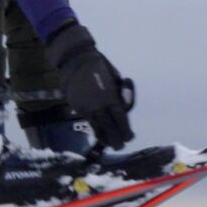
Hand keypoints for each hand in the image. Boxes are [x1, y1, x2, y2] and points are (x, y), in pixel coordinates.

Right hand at [44, 22, 134, 149]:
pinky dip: (95, 129)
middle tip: (121, 145)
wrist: (76, 61)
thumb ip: (118, 95)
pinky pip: (89, 122)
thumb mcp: (115, 79)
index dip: (125, 130)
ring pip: (97, 127)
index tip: (130, 137)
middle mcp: (98, 106)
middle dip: (116, 138)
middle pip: (109, 127)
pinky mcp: (77, 108)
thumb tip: (122, 107)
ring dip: (105, 137)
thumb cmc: (100, 67)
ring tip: (111, 143)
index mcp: (110, 97)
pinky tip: (100, 133)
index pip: (120, 118)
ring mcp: (86, 108)